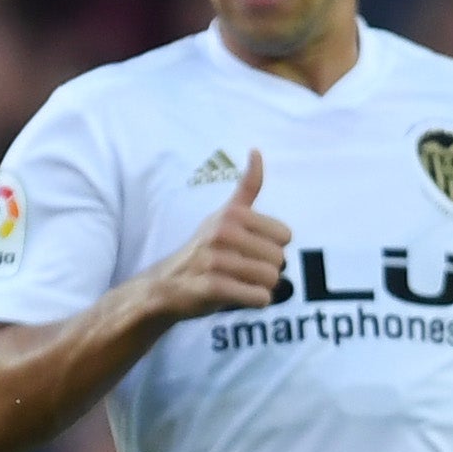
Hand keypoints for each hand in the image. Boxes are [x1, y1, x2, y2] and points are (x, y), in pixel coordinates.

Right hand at [135, 149, 292, 323]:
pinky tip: (239, 296)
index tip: (250, 249)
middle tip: (243, 270)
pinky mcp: (213, 288)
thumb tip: (257, 150)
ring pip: (271, 279)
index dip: (272, 246)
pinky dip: (255, 301)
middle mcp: (223, 234)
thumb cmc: (205, 249)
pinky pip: (259, 298)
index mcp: (232, 214)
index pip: (285, 235)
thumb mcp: (224, 215)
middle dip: (267, 269)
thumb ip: (246, 188)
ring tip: (240, 283)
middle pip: (280, 259)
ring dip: (261, 286)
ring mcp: (216, 261)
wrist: (167, 284)